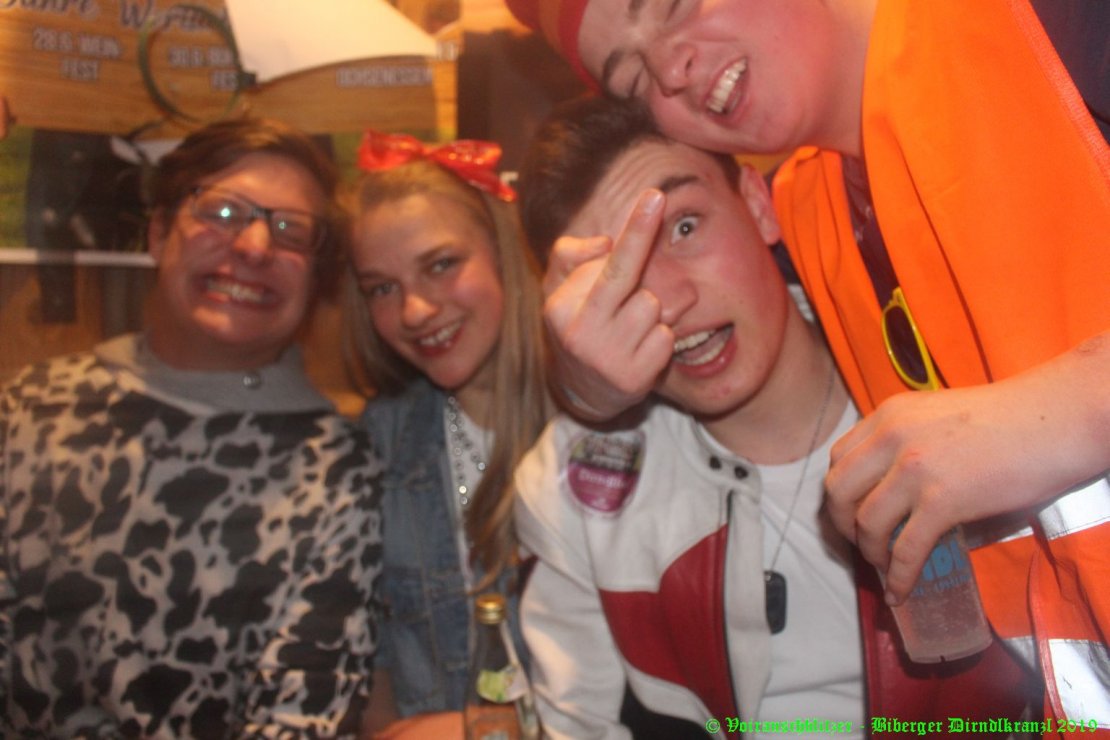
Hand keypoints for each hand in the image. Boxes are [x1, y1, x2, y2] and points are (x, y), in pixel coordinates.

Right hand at [542, 190, 673, 420]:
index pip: (609, 262)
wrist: (583, 390)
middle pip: (632, 279)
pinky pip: (666, 338)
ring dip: (648, 310)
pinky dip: (658, 339)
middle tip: (657, 200)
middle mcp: (581, 332)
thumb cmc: (577, 323)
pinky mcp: (634, 379)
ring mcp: (608, 359)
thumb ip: (570, 255)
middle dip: (643, 239)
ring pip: (653, 307)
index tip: (655, 197)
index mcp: (560, 307)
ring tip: (628, 325)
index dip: (636, 229)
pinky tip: (639, 348)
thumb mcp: (558, 289)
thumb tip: (604, 243)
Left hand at [825, 341, 1109, 604]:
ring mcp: (914, 468)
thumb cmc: (1007, 419)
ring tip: (884, 567)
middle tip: (861, 544)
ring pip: (866, 523)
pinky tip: (901, 592)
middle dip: (842, 526)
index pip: (839, 460)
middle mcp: (892, 438)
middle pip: (838, 492)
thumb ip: (906, 441)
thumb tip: (889, 488)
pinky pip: (905, 549)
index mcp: (888, 415)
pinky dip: (898, 576)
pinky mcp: (943, 500)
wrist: (1055, 419)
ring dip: (870, 554)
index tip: (850, 514)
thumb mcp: (936, 417)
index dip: (838, 494)